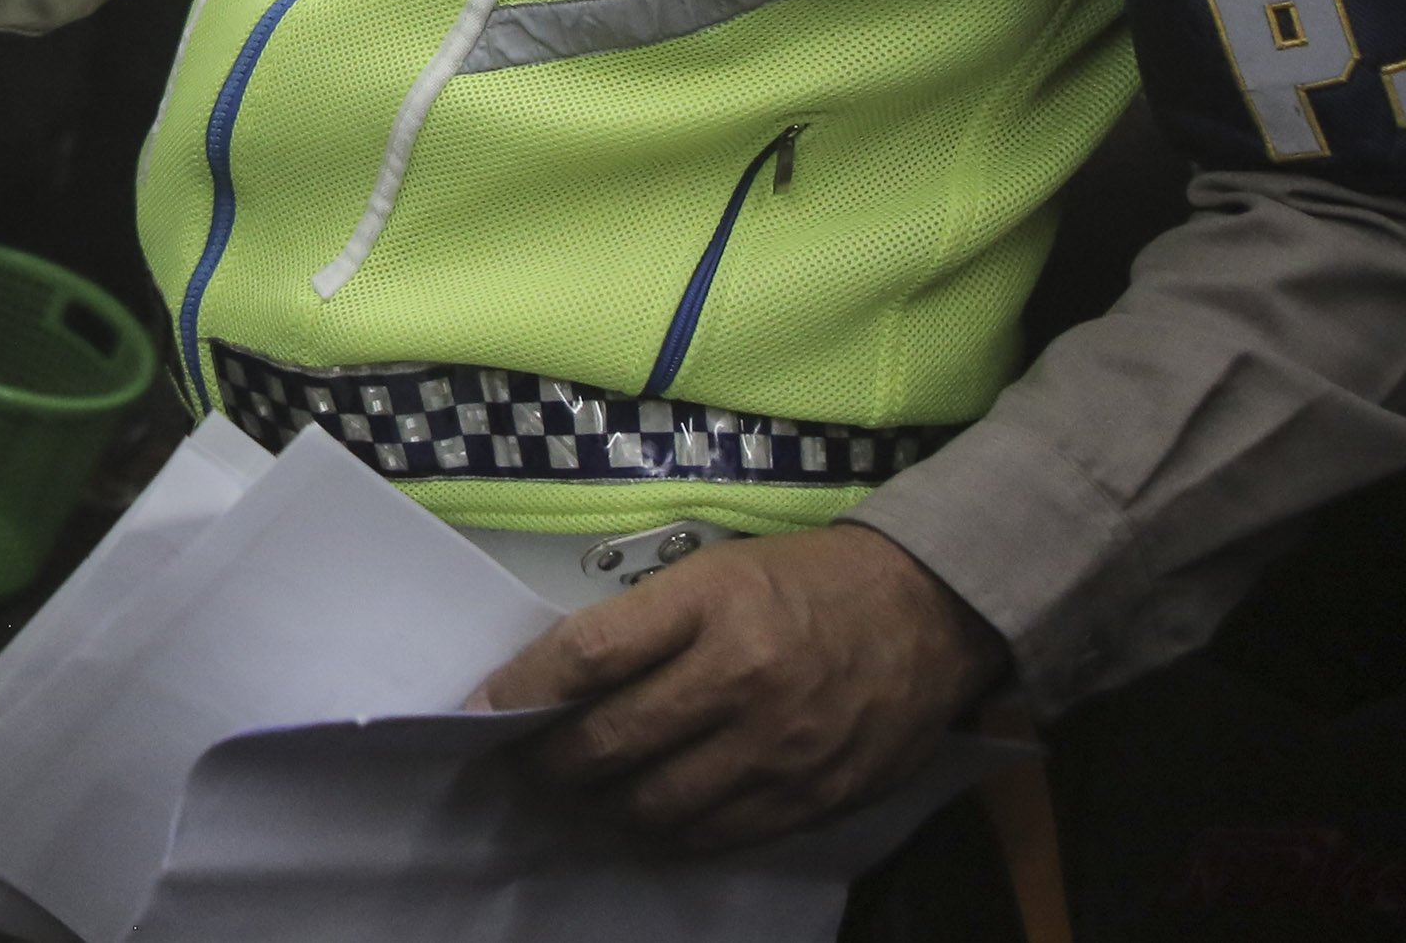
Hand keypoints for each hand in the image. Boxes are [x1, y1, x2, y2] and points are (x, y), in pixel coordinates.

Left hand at [479, 522, 1007, 851]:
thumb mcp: (715, 570)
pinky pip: (712, 836)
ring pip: (653, 805)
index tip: (478, 711)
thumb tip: (557, 680)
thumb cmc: (803, 580)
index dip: (520, 691)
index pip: (588, 656)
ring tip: (575, 793)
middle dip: (546, 762)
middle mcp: (740, 679)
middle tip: (520, 762)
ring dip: (596, 806)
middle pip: (609, 742)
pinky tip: (639, 817)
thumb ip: (643, 624)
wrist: (926, 610)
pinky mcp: (812, 798)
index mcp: (709, 604)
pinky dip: (662, 833)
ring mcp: (778, 748)